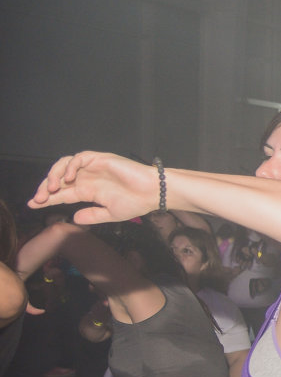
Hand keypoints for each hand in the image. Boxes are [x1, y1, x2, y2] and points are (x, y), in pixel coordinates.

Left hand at [29, 153, 158, 223]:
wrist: (153, 192)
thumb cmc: (137, 203)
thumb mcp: (110, 214)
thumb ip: (92, 215)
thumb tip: (74, 217)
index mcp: (88, 191)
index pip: (61, 193)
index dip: (46, 198)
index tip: (32, 204)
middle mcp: (87, 178)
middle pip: (58, 179)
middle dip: (45, 188)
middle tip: (39, 199)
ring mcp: (92, 167)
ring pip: (63, 165)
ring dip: (54, 175)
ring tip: (52, 188)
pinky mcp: (99, 159)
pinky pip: (78, 158)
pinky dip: (69, 166)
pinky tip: (69, 178)